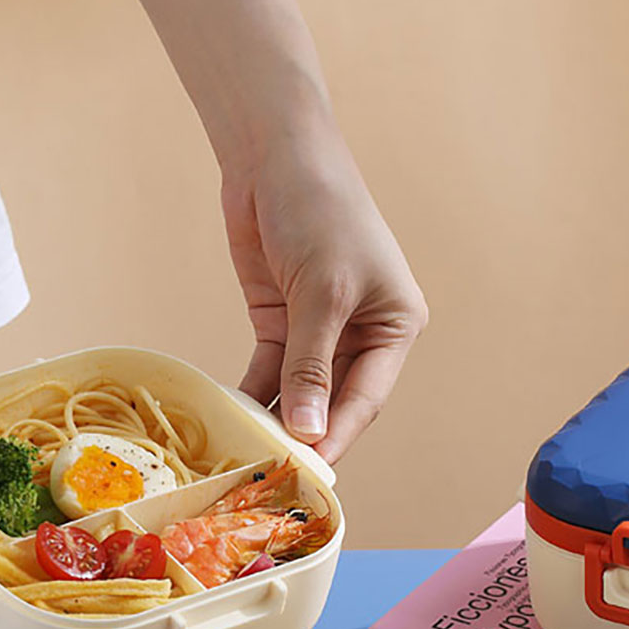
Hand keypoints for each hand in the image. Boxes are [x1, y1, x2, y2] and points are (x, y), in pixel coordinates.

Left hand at [224, 125, 426, 463]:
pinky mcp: (281, 320)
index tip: (310, 472)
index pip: (366, 397)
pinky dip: (253, 395)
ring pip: (300, 391)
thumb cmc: (319, 211)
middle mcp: (362, 333)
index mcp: (395, 326)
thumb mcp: (321, 293)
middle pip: (334, 401)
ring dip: (276, 420)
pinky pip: (270, 371)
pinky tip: (233, 423)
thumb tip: (308, 431)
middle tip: (275, 475)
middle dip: (307, 435)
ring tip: (250, 457)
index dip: (338, 434)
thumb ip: (311, 366)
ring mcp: (319, 329)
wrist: (274, 152)